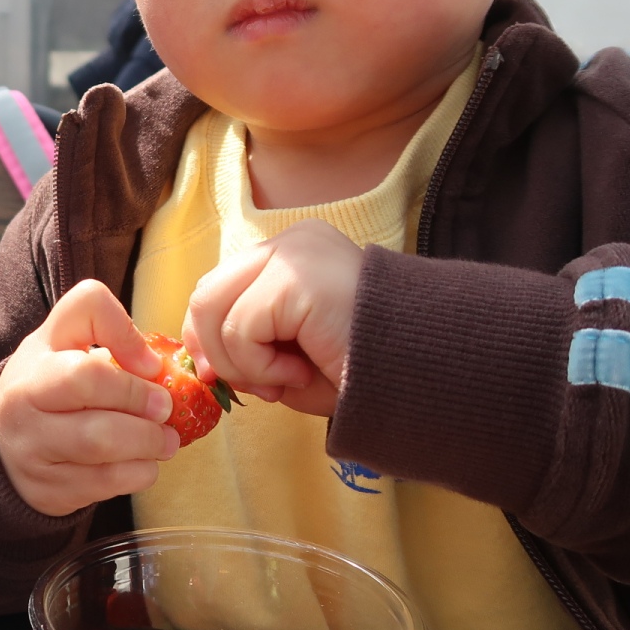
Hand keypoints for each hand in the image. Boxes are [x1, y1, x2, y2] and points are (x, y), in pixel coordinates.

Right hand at [0, 279, 180, 516]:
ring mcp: (31, 445)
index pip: (84, 312)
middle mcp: (24, 395)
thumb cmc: (49, 393)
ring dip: (148, 441)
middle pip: (87, 382)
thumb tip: (158, 368)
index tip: (149, 364)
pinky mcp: (48, 488)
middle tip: (166, 409)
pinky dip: (139, 472)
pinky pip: (106, 481)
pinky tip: (144, 464)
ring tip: (165, 441)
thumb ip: (109, 339)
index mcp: (38, 353)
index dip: (124, 333)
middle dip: (140, 396)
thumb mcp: (65, 352)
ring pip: (99, 440)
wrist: (3, 453)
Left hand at [181, 219, 361, 416]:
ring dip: (239, 363)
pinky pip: (241, 327)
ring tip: (286, 380)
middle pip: (206, 293)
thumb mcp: (293, 359)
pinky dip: (260, 366)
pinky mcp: (297, 275)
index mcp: (294, 255)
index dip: (209, 338)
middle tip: (257, 388)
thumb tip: (200, 362)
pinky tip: (301, 372)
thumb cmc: (366, 373)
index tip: (232, 380)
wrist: (428, 378)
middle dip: (214, 351)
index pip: (219, 287)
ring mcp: (295, 252)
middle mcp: (292, 242)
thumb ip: (245, 350)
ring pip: (212, 308)